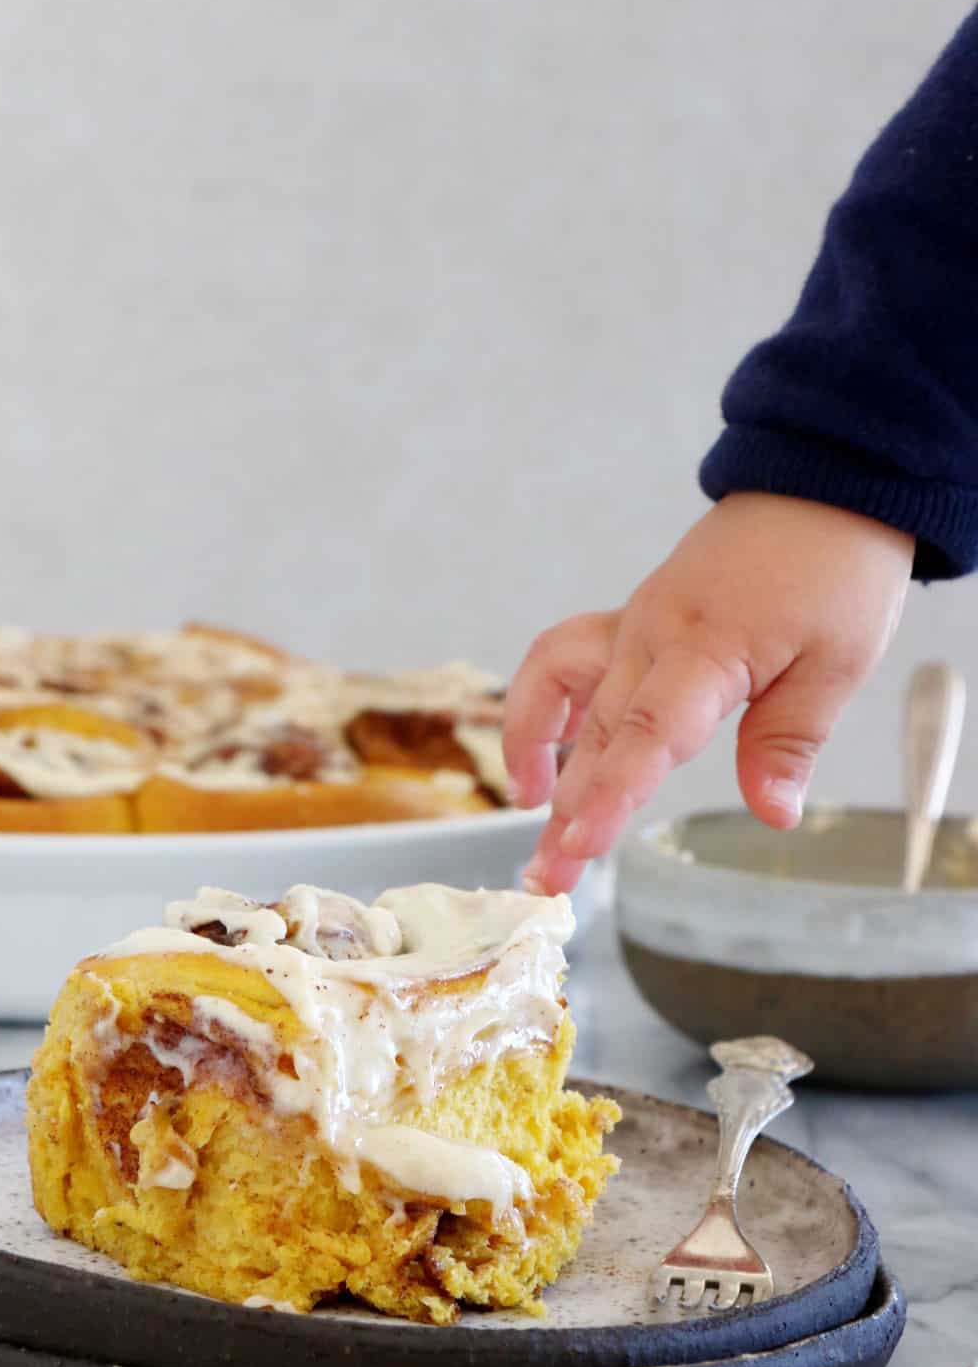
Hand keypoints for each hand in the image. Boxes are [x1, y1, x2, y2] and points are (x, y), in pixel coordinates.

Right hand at [504, 493, 913, 893]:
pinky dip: (546, 703)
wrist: (820, 487)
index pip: (648, 730)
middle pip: (596, 730)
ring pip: (562, 688)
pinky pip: (567, 657)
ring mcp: (636, 621)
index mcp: (708, 645)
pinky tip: (552, 750)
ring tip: (529, 806)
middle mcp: (653, 632)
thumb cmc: (835, 570)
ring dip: (533, 749)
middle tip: (546, 879)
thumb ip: (789, 739)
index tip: (579, 843)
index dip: (610, 791)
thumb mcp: (838, 660)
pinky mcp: (634, 618)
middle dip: (566, 810)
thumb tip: (772, 812)